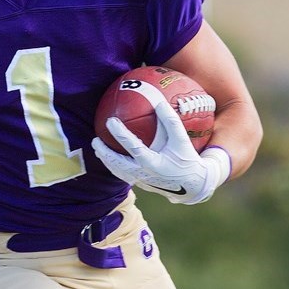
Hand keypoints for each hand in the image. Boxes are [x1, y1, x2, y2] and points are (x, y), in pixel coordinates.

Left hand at [93, 107, 230, 205]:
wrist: (193, 186)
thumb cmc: (188, 160)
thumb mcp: (182, 141)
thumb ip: (171, 122)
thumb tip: (159, 102)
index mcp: (153, 163)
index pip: (132, 146)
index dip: (120, 133)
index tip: (110, 121)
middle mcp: (143, 174)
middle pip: (117, 164)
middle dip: (103, 152)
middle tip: (94, 140)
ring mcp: (141, 181)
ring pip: (117, 171)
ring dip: (106, 160)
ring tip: (98, 149)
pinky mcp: (142, 184)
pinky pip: (124, 175)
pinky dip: (115, 165)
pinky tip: (112, 157)